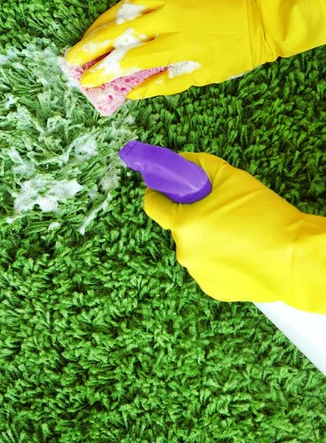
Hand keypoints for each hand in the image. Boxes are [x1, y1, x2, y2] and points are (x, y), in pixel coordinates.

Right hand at [65, 0, 274, 98]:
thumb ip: (165, 84)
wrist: (259, 15)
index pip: (129, 60)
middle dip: (89, 47)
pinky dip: (119, 6)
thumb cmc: (235, 52)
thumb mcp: (203, 76)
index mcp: (175, 46)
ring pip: (122, 10)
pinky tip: (107, 18)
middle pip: (118, 33)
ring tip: (82, 40)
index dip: (104, 71)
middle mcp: (166, 19)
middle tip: (69, 59)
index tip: (86, 80)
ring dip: (99, 26)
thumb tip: (132, 93)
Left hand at [144, 152, 325, 313]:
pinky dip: (219, 257)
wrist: (297, 259)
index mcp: (183, 225)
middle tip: (221, 208)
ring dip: (207, 237)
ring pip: (195, 246)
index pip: (152, 204)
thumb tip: (182, 161)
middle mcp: (184, 253)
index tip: (168, 186)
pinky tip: (242, 252)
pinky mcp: (214, 290)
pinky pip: (208, 265)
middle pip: (179, 225)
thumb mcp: (231, 177)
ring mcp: (198, 274)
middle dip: (193, 214)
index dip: (159, 190)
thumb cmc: (265, 216)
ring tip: (238, 232)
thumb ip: (199, 165)